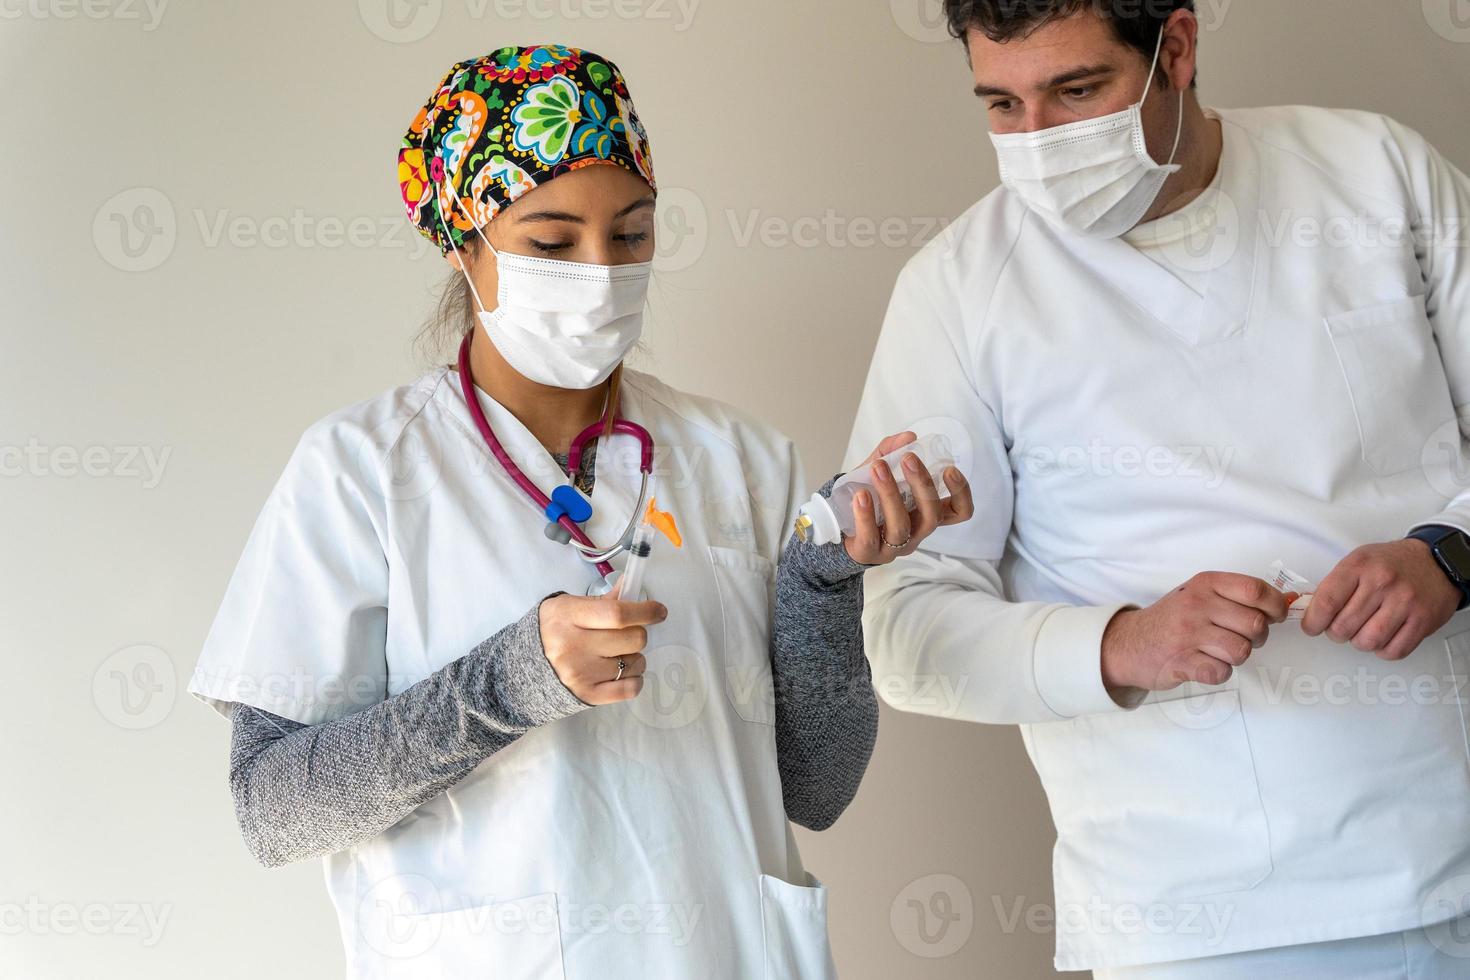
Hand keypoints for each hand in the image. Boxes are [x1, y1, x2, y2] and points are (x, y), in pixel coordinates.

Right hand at [537, 593, 667, 704]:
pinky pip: (630, 688)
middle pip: (633, 638)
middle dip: (638, 634)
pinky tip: (623, 672)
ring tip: (616, 655)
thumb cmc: (550, 632)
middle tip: (626, 635)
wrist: (521, 669)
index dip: (645, 611)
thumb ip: (603, 600)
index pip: (617, 613)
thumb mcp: (568, 607)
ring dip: (635, 657)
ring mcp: (581, 673)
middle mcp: (574, 645)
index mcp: (569, 616)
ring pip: (635, 663)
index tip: (659, 611)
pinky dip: (634, 679)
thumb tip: (632, 584)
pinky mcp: (588, 696)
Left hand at [845, 431, 974, 565]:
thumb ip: (890, 452)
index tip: (949, 470)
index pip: (959, 511)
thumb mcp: (879, 473)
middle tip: (908, 458)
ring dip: (890, 494)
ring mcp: (894, 546)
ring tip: (877, 468)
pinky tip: (860, 495)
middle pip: (932, 515)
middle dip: (922, 484)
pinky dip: (866, 514)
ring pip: (900, 525)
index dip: (961, 493)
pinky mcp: (869, 552)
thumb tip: (907, 436)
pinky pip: (870, 537)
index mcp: (926, 513)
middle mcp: (916, 532)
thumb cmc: (869, 500)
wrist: (838, 528)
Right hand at [1101, 573, 1290, 692]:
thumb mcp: (1200, 594)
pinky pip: (1221, 672)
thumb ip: (1237, 596)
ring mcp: (1187, 634)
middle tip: (1240, 637)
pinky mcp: (1181, 662)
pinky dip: (1218, 673)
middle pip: (1255, 625)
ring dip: (1236, 656)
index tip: (1274, 616)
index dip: (1275, 606)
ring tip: (1218, 651)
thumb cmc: (1172, 619)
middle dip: (1256, 638)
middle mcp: (1196, 605)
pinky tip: (1204, 664)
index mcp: (1205, 584)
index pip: (1255, 590)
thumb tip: (1287, 602)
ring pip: (1241, 651)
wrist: (1128, 643)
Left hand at [1301, 539, 1459, 660]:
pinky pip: (1394, 651)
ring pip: (1367, 642)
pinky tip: (1381, 637)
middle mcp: (1382, 583)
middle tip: (1339, 627)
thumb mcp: (1357, 561)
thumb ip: (1333, 585)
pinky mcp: (1422, 621)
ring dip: (1359, 642)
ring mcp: (1404, 603)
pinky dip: (1382, 650)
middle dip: (1335, 632)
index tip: (1311, 626)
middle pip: (1343, 626)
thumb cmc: (1393, 563)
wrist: (1435, 561)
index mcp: (1360, 566)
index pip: (1326, 602)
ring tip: (1362, 630)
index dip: (1313, 621)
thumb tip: (1310, 610)